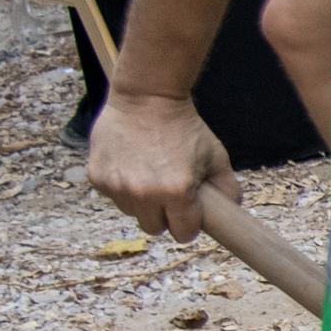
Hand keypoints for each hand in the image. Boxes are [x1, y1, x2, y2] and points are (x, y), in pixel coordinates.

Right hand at [88, 89, 239, 241]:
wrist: (147, 96)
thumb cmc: (185, 127)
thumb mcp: (215, 155)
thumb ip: (227, 187)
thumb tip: (232, 209)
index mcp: (177, 192)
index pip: (183, 233)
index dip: (188, 224)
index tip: (188, 211)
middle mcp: (144, 193)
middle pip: (154, 229)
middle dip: (164, 216)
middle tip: (169, 193)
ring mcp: (118, 186)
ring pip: (132, 213)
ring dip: (141, 201)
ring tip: (149, 173)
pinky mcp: (97, 176)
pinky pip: (112, 196)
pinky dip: (121, 186)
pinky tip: (131, 163)